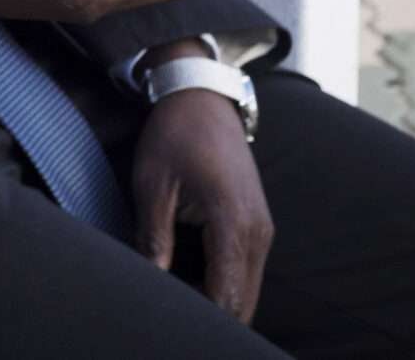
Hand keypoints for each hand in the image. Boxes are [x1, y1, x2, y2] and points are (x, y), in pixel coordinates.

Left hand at [134, 74, 273, 322]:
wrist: (202, 99)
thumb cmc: (174, 136)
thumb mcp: (152, 184)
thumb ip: (154, 237)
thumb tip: (151, 280)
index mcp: (233, 221)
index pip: (227, 294)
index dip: (200, 314)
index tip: (170, 315)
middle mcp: (258, 231)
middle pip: (243, 302)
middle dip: (210, 314)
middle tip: (170, 310)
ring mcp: (263, 229)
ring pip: (247, 289)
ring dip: (218, 301)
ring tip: (177, 295)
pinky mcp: (258, 225)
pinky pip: (247, 270)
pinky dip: (226, 284)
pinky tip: (192, 279)